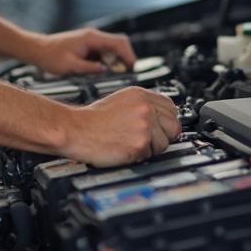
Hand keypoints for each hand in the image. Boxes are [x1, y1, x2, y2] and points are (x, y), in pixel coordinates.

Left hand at [28, 27, 136, 75]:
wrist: (37, 50)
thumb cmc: (50, 56)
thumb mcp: (70, 66)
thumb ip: (90, 68)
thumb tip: (106, 70)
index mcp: (91, 38)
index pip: (119, 42)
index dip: (128, 55)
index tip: (131, 67)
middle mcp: (93, 36)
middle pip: (118, 44)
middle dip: (123, 59)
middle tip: (121, 74)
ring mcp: (90, 41)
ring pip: (111, 49)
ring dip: (113, 62)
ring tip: (107, 74)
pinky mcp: (87, 46)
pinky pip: (102, 53)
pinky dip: (105, 62)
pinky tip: (98, 71)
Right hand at [62, 87, 180, 166]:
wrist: (76, 130)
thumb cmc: (93, 119)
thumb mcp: (120, 102)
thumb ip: (142, 106)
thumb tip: (160, 118)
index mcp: (140, 95)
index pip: (171, 108)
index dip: (166, 121)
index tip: (161, 128)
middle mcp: (145, 107)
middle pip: (173, 126)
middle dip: (163, 136)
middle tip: (146, 139)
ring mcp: (144, 125)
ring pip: (164, 143)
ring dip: (150, 148)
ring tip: (129, 143)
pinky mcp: (140, 142)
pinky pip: (151, 155)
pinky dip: (140, 156)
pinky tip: (124, 149)